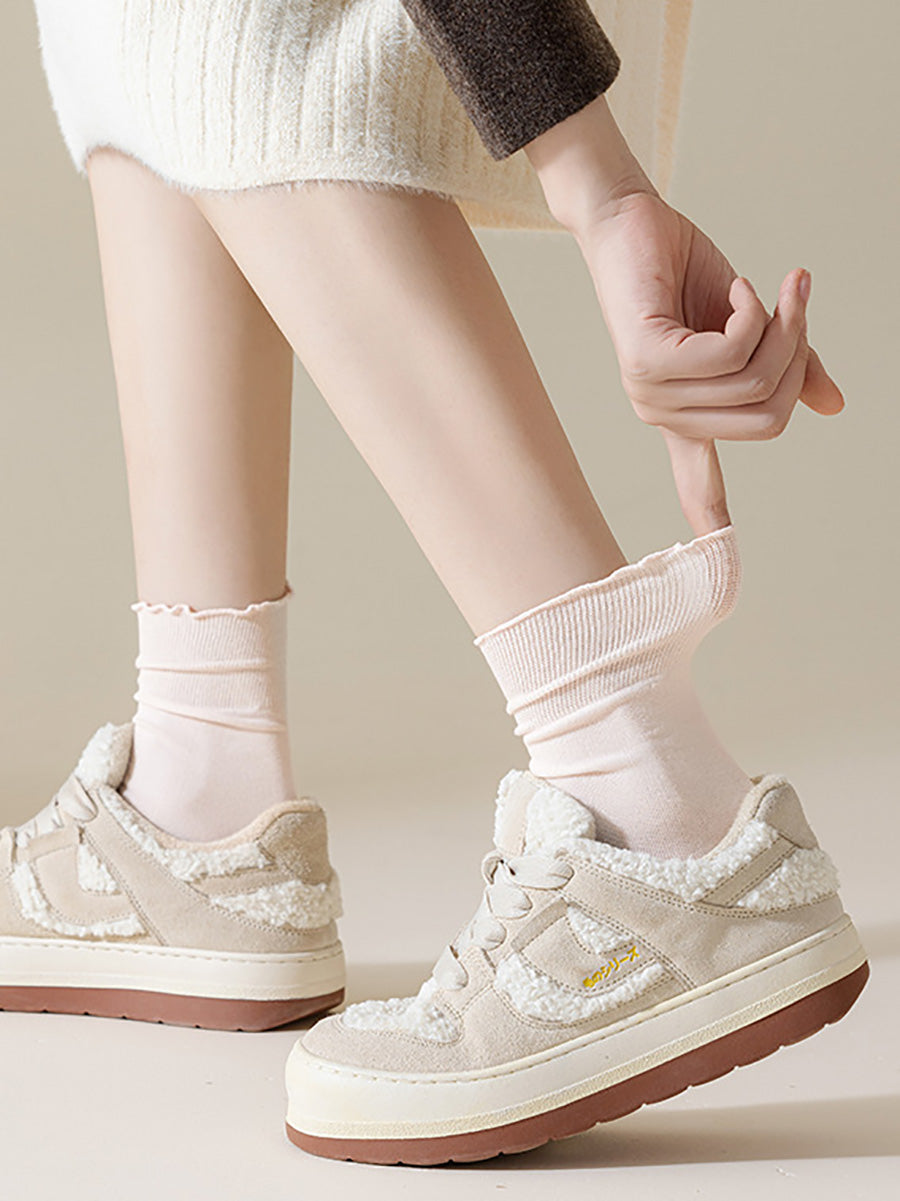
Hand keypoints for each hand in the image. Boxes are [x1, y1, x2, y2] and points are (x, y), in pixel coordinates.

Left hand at [572, 190, 844, 533]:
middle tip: (792, 300)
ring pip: (754, 383)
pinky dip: (753, 314)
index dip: (714, 519)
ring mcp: (651, 393)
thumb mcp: (750, 324)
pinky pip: (732, 354)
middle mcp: (663, 414)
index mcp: (684, 413)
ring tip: (768, 288)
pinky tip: (738, 287)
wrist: (635, 221)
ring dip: (781, 325)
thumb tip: (834, 406)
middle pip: (768, 417)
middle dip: (797, 355)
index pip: (696, 481)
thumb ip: (786, 365)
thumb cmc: (686, 272)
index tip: (725, 578)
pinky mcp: (647, 363)